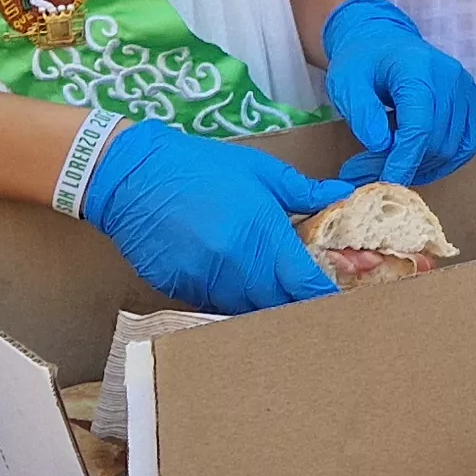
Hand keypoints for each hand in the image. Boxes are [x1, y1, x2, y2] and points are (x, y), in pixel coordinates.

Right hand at [79, 122, 352, 313]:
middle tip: (305, 301)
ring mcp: (202, 278)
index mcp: (260, 231)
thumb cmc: (201, 166)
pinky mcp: (176, 288)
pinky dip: (226, 299)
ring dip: (260, 306)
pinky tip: (231, 286)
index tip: (335, 302)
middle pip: (275, 303)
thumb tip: (342, 194)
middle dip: (293, 305)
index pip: (301, 281)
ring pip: (243, 309)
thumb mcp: (259, 168)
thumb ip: (303, 189)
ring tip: (271, 297)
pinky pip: (210, 304)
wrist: (133, 174)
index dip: (321, 295)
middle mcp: (234, 262)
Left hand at [320, 0, 475, 186]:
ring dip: (420, 167)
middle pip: (436, 141)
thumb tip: (381, 145)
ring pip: (452, 149)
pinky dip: (441, 162)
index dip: (404, 160)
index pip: (420, 126)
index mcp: (419, 68)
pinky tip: (416, 164)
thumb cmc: (362, 61)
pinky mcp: (472, 103)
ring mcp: (466, 90)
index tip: (385, 184)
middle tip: (364, 174)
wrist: (383, 41)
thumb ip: (361, 111)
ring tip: (387, 167)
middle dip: (403, 166)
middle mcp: (451, 78)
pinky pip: (465, 146)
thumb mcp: (345, 82)